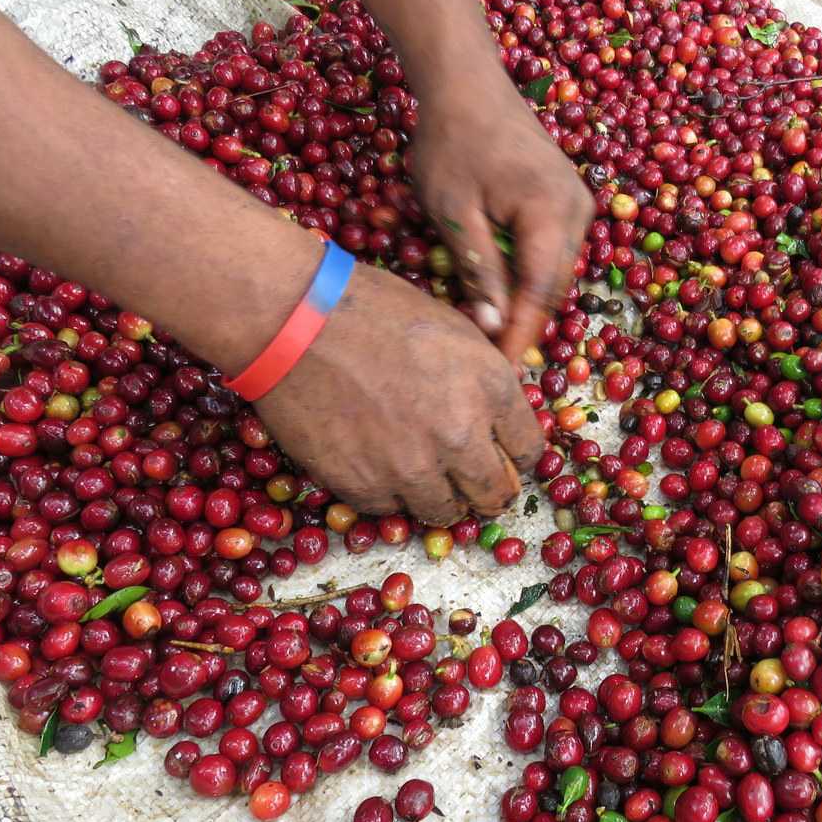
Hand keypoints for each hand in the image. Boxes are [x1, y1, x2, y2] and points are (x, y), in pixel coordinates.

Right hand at [252, 262, 542, 521]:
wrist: (293, 320)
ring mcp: (412, 468)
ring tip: (421, 471)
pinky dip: (389, 491)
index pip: (529, 452)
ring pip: (446, 512)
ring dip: (440, 495)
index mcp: (490, 388)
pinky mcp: (365, 486)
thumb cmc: (372, 310)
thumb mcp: (453, 328)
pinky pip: (392, 508)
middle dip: (489, 489)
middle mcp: (461, 436)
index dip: (515, 454)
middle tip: (472, 481)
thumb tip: (501, 414)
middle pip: (496, 494)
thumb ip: (485, 377)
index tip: (503, 454)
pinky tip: (377, 461)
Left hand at [409, 67, 592, 358]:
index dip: (520, 336)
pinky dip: (529, 275)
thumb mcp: (453, 211)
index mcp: (552, 214)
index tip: (498, 371)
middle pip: (555, 288)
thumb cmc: (451, 141)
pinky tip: (502, 290)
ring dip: (527, 302)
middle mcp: (579, 211)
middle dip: (524, 325)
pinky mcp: (568, 198)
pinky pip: (553, 251)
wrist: (467, 82)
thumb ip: (480, 271)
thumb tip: (495, 328)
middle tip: (487, 359)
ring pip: (556, 272)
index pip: (541, 294)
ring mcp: (578, 203)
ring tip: (490, 330)